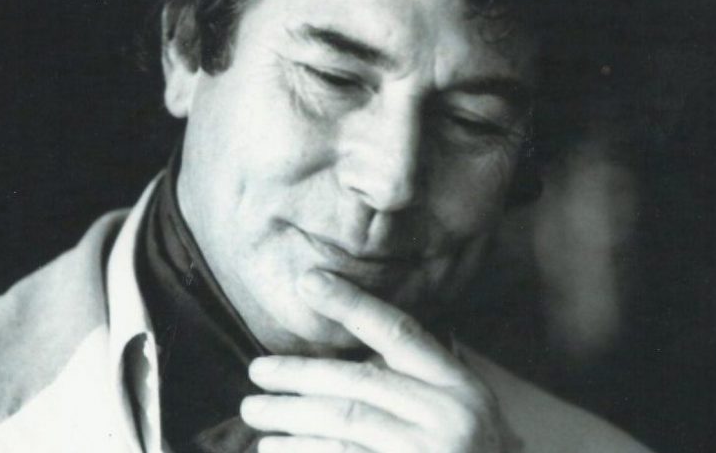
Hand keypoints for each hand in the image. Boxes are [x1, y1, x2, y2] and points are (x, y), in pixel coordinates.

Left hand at [240, 270, 519, 452]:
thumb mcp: (457, 413)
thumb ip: (409, 383)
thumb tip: (332, 361)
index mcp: (459, 387)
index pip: (399, 332)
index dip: (352, 303)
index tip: (308, 280)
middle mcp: (448, 417)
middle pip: (358, 383)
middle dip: (299, 374)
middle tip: (256, 372)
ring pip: (344, 424)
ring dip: (290, 416)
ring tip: (255, 411)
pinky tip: (274, 449)